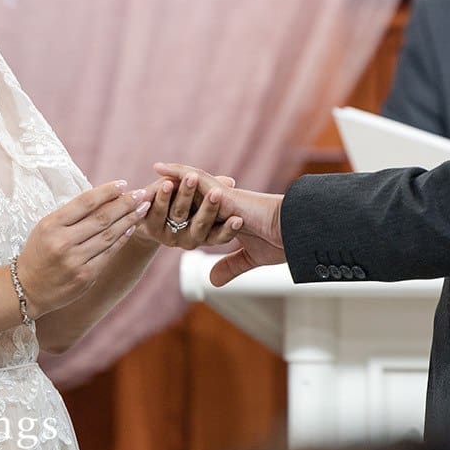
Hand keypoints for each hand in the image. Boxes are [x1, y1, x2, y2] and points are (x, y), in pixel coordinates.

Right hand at [16, 181, 149, 316]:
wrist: (26, 289)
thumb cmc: (39, 252)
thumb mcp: (46, 227)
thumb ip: (71, 214)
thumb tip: (105, 197)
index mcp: (51, 225)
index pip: (85, 202)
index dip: (107, 191)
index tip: (123, 183)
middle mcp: (63, 242)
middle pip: (102, 218)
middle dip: (125, 204)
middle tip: (142, 193)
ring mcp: (75, 261)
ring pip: (109, 235)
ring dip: (129, 220)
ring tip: (142, 208)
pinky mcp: (85, 276)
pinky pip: (109, 253)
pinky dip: (122, 239)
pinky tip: (131, 228)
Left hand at [153, 163, 284, 286]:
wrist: (297, 231)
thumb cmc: (283, 243)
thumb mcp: (250, 258)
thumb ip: (230, 266)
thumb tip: (212, 281)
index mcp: (231, 218)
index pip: (204, 213)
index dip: (188, 210)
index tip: (169, 210)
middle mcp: (225, 204)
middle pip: (195, 196)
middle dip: (175, 192)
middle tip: (152, 187)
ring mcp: (224, 197)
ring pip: (192, 184)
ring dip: (171, 179)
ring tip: (151, 170)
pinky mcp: (223, 193)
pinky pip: (195, 180)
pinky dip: (177, 173)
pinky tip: (161, 169)